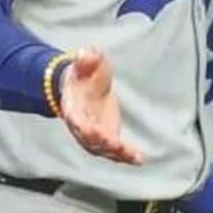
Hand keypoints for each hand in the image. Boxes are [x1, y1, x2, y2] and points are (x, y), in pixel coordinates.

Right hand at [57, 48, 143, 164]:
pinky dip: (126, 156)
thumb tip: (86, 53)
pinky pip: (114, 150)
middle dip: (101, 142)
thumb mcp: (86, 62)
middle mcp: (80, 124)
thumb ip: (86, 59)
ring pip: (101, 148)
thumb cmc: (84, 75)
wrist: (83, 87)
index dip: (81, 125)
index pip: (75, 118)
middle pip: (88, 138)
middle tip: (116, 145)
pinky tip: (139, 159)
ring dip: (116, 153)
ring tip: (132, 155)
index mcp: (72, 106)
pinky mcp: (105, 138)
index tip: (90, 130)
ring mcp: (92, 134)